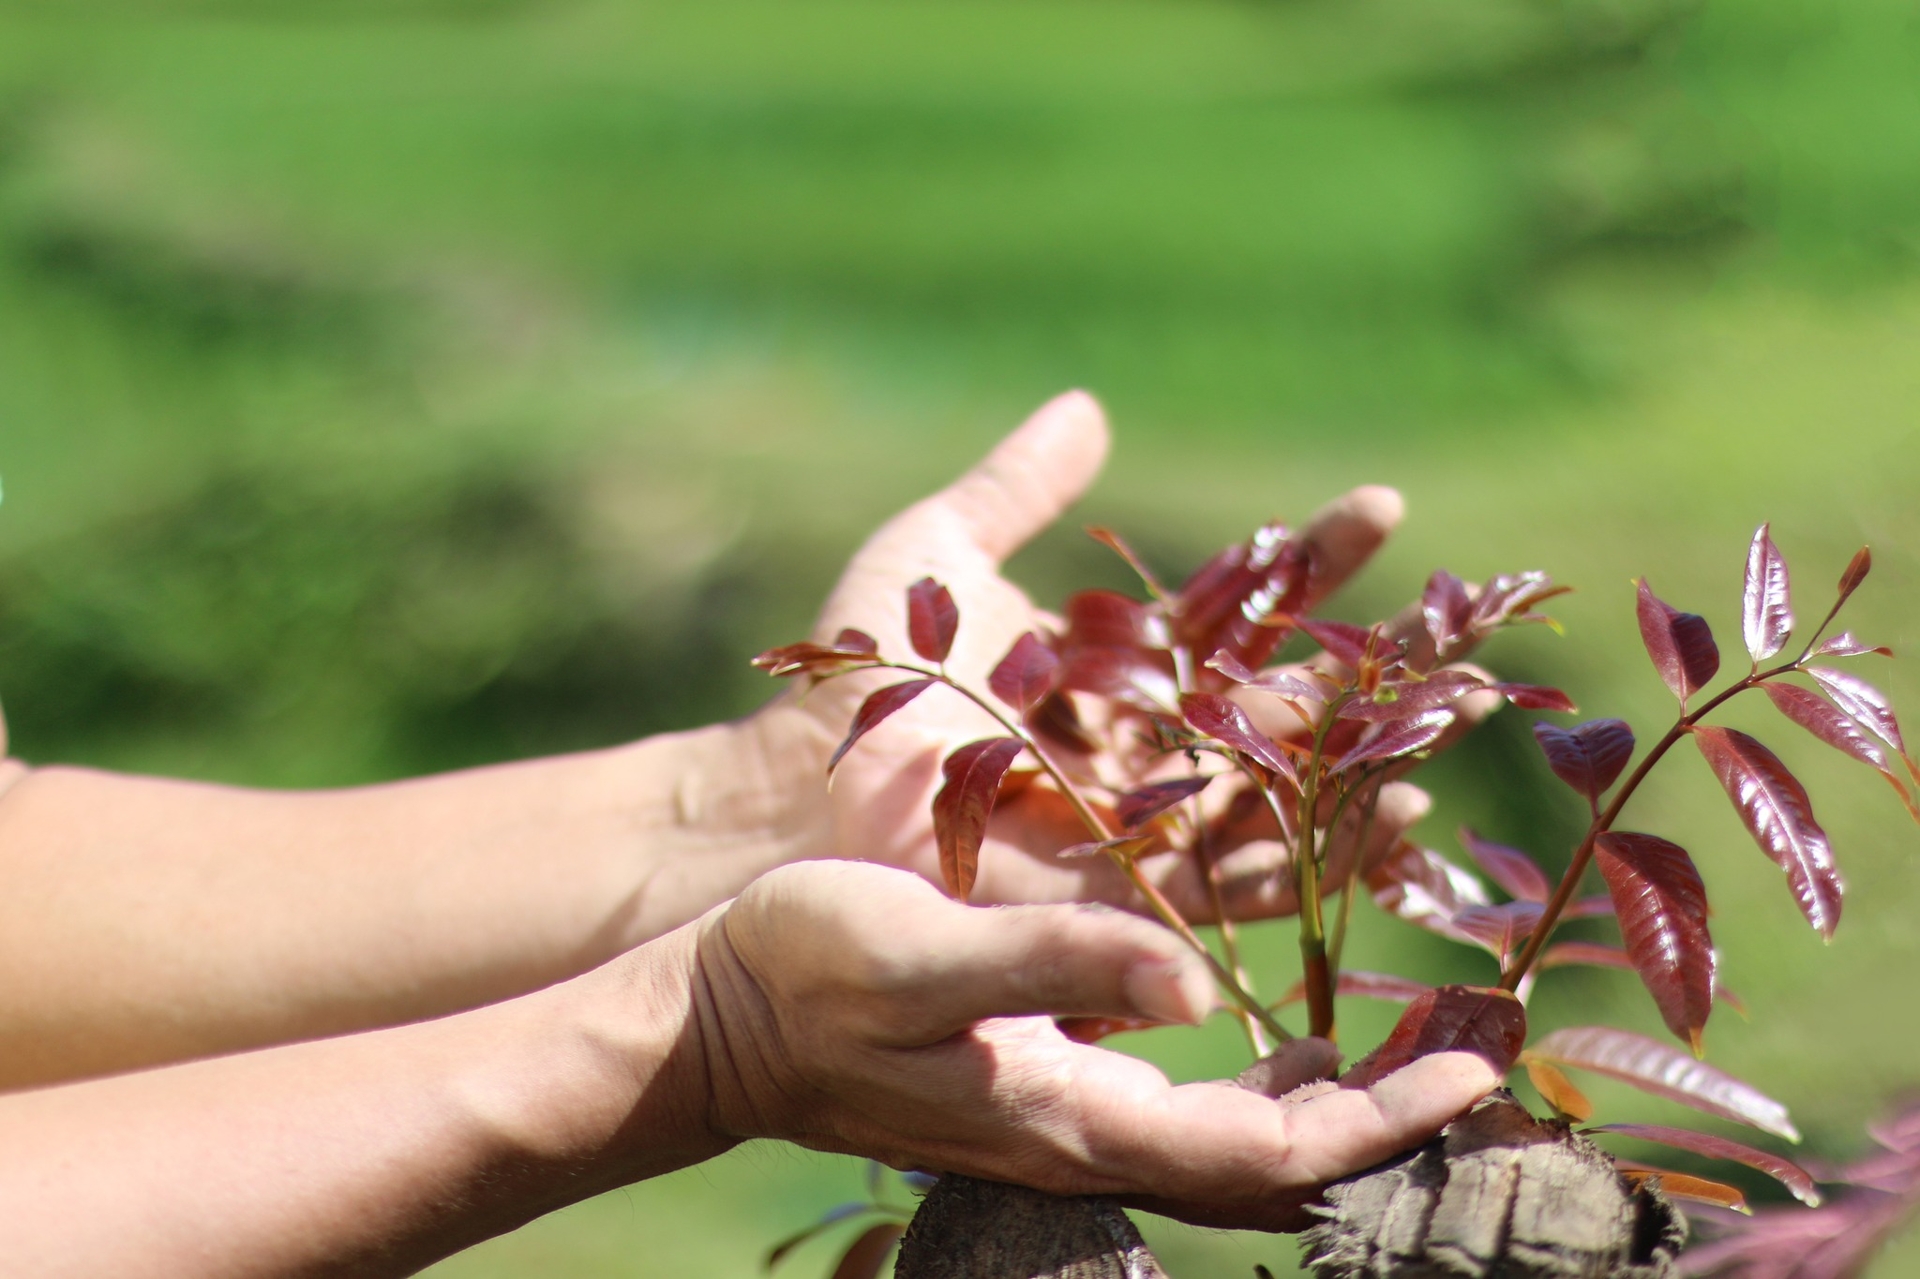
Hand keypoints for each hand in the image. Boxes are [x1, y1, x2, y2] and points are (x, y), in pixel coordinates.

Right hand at [687, 860, 1498, 1230]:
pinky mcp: (1042, 1088)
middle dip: (1384, 1126)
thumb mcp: (930, 952)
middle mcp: (1086, 1136)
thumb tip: (1194, 980)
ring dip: (1331, 1106)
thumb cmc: (811, 973)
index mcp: (1076, 1117)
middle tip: (1475, 1061)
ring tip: (1408, 1046)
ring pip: (1235, 1143)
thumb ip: (1061, 966)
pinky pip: (1184, 1107)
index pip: (1269, 1152)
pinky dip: (1257, 1079)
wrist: (719, 1018)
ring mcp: (1064, 1120)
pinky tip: (1279, 1027)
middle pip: (1273, 1167)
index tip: (1475, 1071)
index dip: (1381, 1123)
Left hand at [751, 390, 1454, 917]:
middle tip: (1470, 621)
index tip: (1379, 507)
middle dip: (1382, 662)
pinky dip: (1326, 853)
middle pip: (1291, 700)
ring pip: (1291, 791)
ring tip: (1463, 708)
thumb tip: (1090, 405)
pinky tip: (1394, 814)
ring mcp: (1146, 824)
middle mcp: (1150, 745)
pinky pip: (1246, 881)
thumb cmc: (861, 677)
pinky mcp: (1130, 896)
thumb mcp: (936, 555)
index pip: (1241, 604)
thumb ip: (1014, 488)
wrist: (799, 791)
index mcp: (1120, 665)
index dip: (1309, 559)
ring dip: (1379, 755)